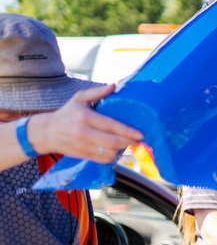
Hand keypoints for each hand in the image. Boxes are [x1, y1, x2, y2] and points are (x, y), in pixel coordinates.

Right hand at [29, 85, 143, 162]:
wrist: (46, 132)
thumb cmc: (67, 113)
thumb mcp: (79, 99)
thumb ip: (97, 92)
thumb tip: (115, 85)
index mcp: (85, 117)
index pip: (111, 126)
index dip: (128, 132)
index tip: (140, 134)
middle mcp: (84, 133)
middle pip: (113, 142)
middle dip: (129, 142)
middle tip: (138, 140)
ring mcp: (83, 146)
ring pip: (110, 153)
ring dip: (122, 150)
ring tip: (128, 143)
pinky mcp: (83, 155)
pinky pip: (103, 160)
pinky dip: (113, 156)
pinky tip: (117, 150)